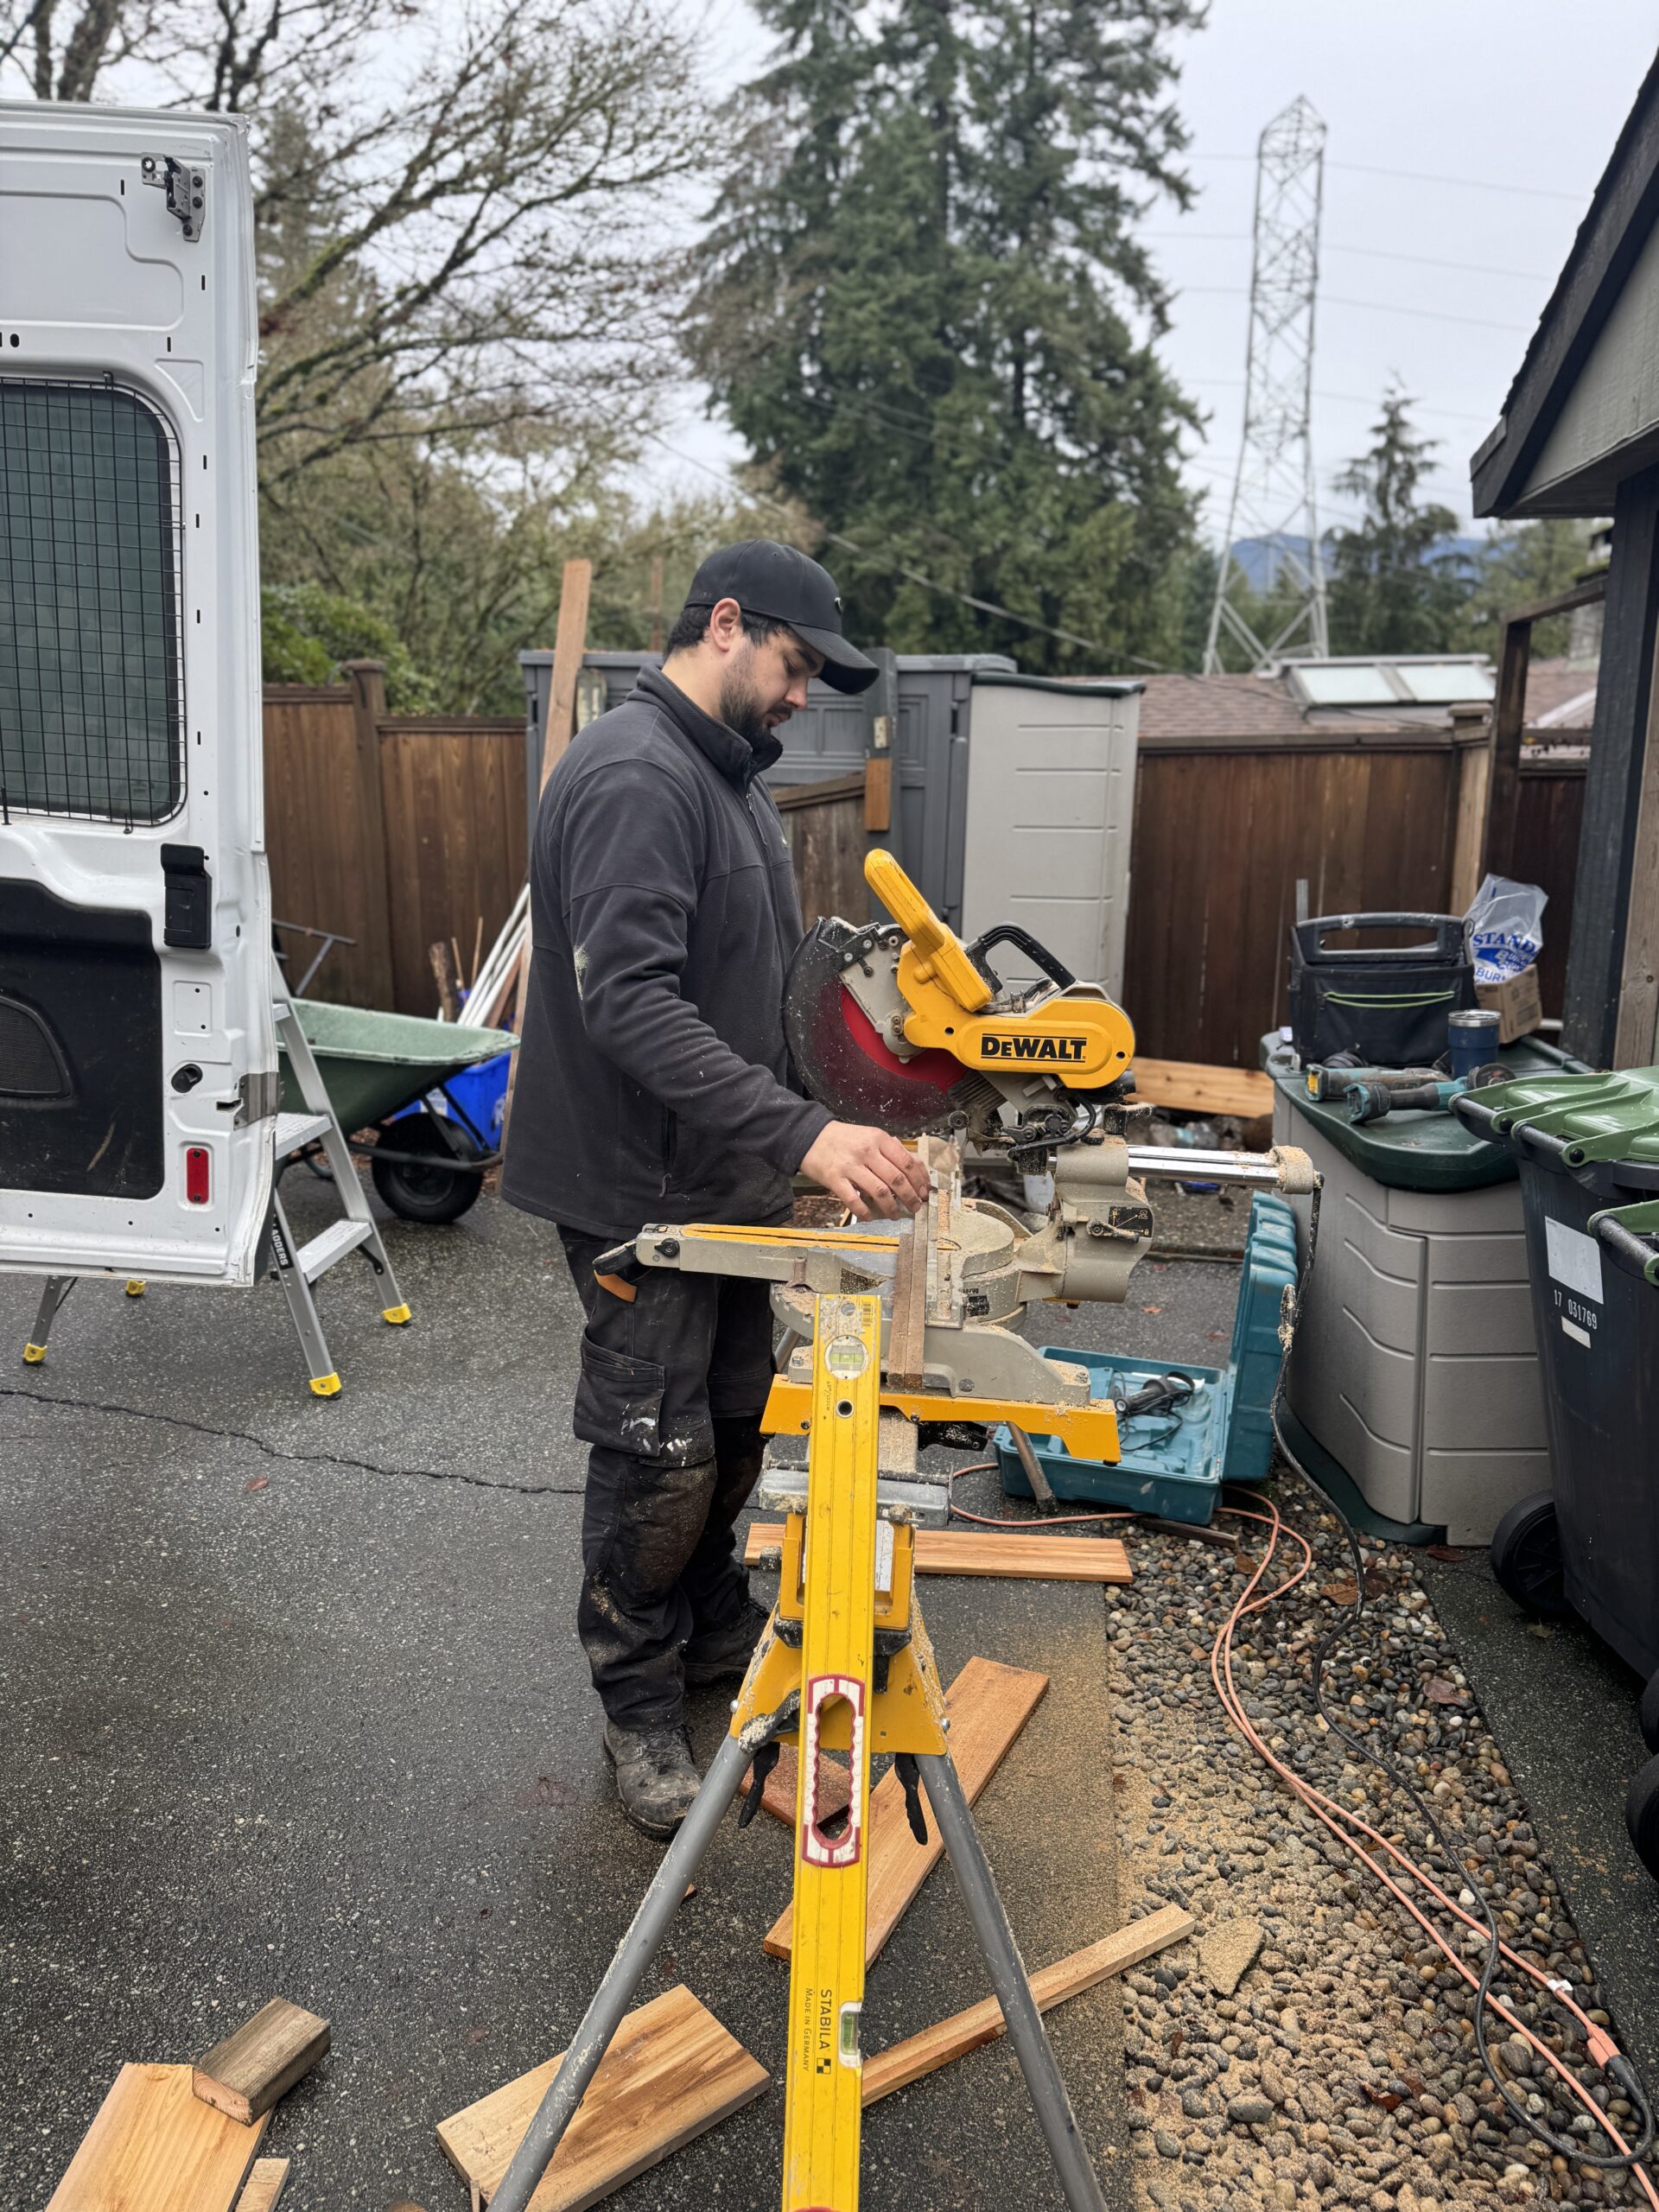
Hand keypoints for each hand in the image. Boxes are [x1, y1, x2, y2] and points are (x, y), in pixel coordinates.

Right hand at [800, 1122, 930, 1220]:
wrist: (810, 1136)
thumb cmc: (844, 1138)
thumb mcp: (870, 1136)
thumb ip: (892, 1149)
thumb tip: (917, 1167)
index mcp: (878, 1139)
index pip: (907, 1162)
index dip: (919, 1180)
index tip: (924, 1192)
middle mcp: (866, 1152)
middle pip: (896, 1179)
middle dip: (910, 1197)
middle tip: (915, 1207)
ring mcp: (850, 1166)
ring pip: (879, 1191)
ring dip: (891, 1207)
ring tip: (895, 1215)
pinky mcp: (834, 1179)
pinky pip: (854, 1200)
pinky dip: (865, 1212)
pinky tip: (870, 1217)